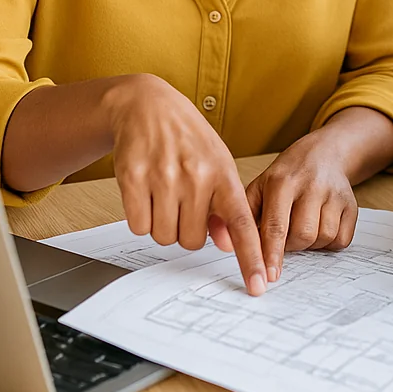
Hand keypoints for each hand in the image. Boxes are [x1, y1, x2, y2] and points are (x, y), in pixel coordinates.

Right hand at [106, 74, 266, 295]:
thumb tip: (230, 243)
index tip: (259, 285)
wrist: (149, 106)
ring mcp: (164, 177)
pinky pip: (138, 227)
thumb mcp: (218, 164)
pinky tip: (147, 193)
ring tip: (166, 194)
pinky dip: (141, 218)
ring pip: (164, 237)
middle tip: (184, 204)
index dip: (251, 256)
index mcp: (223, 174)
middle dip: (187, 230)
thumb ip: (226, 204)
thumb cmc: (189, 140)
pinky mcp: (133, 179)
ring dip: (164, 224)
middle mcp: (196, 177)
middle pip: (191, 241)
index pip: (242, 223)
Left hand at [245, 133, 357, 281]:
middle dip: (291, 246)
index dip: (272, 254)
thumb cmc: (287, 175)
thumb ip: (246, 214)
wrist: (325, 153)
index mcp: (282, 181)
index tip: (268, 276)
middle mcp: (312, 185)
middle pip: (303, 235)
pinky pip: (342, 239)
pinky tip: (320, 228)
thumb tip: (233, 246)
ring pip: (324, 238)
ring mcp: (335, 193)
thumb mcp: (260, 185)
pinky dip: (329, 243)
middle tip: (286, 238)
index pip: (276, 225)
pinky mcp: (351, 204)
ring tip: (303, 229)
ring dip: (310, 244)